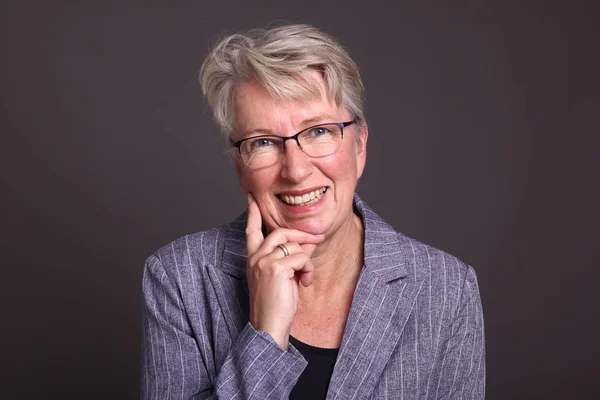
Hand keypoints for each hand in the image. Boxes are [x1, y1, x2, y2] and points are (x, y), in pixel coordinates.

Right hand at [245, 194, 323, 348]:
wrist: (269, 326)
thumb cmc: (275, 306)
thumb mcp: (279, 278)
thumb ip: (285, 260)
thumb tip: (304, 245)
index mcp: (252, 259)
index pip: (250, 230)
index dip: (252, 213)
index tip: (252, 197)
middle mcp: (255, 257)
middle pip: (279, 232)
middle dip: (300, 234)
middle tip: (317, 238)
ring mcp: (264, 261)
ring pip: (294, 244)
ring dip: (307, 258)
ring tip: (307, 275)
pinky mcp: (276, 268)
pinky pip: (302, 257)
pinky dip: (309, 269)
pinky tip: (305, 283)